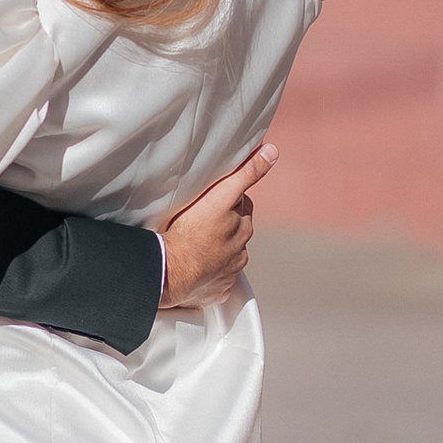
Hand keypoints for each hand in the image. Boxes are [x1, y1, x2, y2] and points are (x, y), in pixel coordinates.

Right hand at [156, 143, 276, 312]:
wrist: (170, 270)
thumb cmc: (188, 231)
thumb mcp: (218, 194)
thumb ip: (246, 173)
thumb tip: (272, 151)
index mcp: (241, 227)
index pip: (242, 206)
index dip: (229, 200)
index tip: (215, 199)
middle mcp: (239, 250)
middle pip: (236, 231)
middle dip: (225, 225)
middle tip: (201, 221)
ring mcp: (228, 273)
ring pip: (227, 256)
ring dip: (216, 250)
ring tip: (194, 245)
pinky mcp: (216, 291)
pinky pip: (216, 281)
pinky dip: (209, 275)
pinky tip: (195, 269)